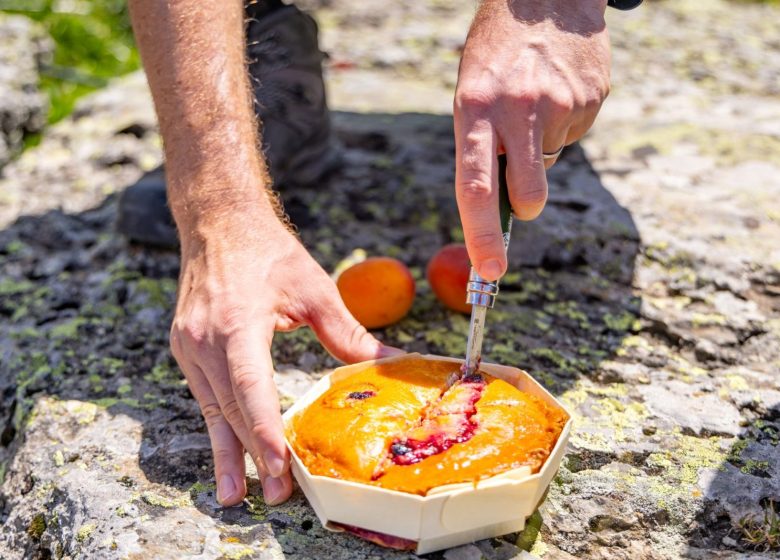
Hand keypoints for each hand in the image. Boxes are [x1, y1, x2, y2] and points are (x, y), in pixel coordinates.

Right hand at [170, 206, 395, 505]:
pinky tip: (227, 451)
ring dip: (227, 450)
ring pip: (212, 407)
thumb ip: (346, 331)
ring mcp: (189, 345)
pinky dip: (218, 424)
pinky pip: (204, 394)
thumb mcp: (313, 287)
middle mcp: (205, 339)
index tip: (279, 464)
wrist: (218, 223)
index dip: (264, 428)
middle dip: (252, 454)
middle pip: (230, 407)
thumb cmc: (267, 251)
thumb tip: (385, 362)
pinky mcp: (185, 347)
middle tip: (274, 494)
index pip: (250, 386)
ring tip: (236, 493)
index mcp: (237, 322)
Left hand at [454, 0, 610, 279]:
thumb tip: (505, 210)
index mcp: (474, 111)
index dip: (482, 236)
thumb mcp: (471, 97)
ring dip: (543, 151)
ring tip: (535, 106)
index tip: (490, 272)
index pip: (474, 188)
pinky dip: (564, 125)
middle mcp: (516, 110)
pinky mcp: (591, 99)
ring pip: (552, 164)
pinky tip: (557, 92)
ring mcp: (558, 103)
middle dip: (526, 203)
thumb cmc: (496, 59)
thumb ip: (482, 151)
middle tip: (522, 187)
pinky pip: (575, 135)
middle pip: (526, 193)